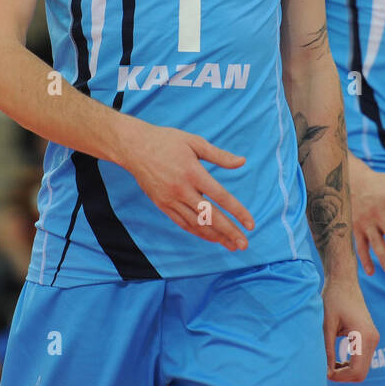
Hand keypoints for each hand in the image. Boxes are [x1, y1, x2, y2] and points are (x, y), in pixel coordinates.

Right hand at [117, 121, 254, 250]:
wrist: (134, 147)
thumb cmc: (166, 141)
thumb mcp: (194, 142)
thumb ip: (219, 155)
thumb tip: (242, 162)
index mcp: (192, 172)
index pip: (220, 197)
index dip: (237, 212)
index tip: (250, 224)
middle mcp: (181, 190)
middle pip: (209, 216)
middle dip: (229, 232)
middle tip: (244, 244)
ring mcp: (170, 199)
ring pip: (196, 224)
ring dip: (215, 236)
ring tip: (231, 245)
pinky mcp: (162, 205)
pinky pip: (182, 223)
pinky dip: (197, 232)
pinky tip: (210, 237)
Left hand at [323, 275, 378, 382]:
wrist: (343, 280)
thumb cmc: (333, 298)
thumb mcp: (327, 325)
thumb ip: (327, 349)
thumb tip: (327, 371)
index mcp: (364, 336)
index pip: (356, 371)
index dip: (340, 377)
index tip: (325, 372)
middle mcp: (373, 338)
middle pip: (362, 373)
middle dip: (344, 376)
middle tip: (326, 371)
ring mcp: (373, 337)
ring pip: (363, 367)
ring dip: (347, 371)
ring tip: (330, 365)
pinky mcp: (370, 336)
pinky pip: (363, 359)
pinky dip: (351, 364)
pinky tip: (337, 359)